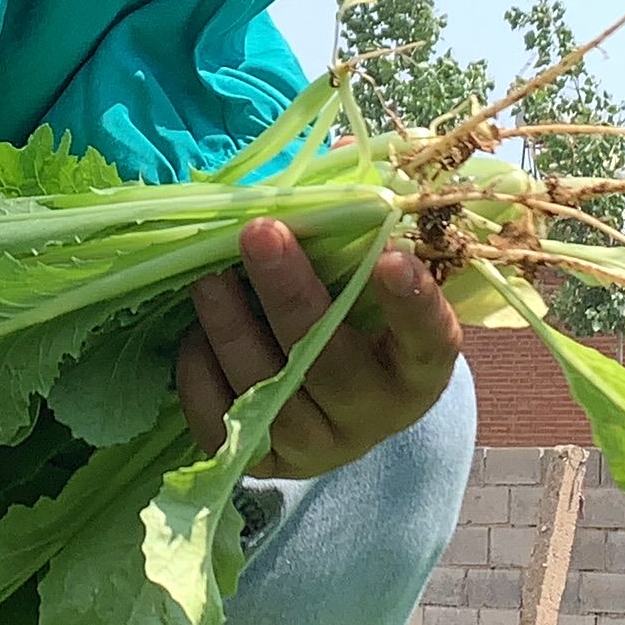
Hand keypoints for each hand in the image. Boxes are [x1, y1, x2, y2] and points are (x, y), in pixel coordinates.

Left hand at [174, 219, 462, 479]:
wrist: (335, 404)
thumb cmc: (357, 321)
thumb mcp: (372, 284)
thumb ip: (358, 234)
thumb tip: (329, 160)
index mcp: (418, 369)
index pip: (427, 339)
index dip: (411, 302)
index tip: (390, 257)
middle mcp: (373, 415)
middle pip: (332, 364)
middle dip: (291, 295)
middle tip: (260, 233)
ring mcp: (317, 446)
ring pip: (269, 395)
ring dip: (232, 330)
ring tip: (209, 279)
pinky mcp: (264, 464)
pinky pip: (223, 425)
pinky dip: (202, 373)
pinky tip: (197, 333)